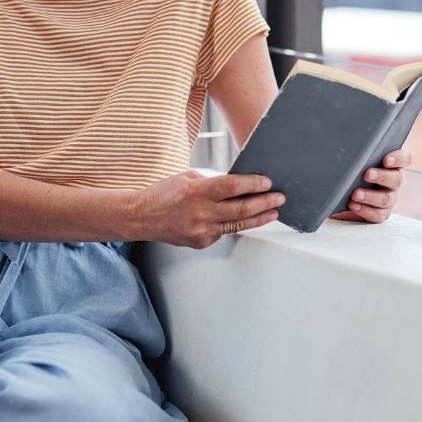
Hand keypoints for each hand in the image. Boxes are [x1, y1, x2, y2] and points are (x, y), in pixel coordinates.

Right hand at [128, 170, 285, 248]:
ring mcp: (202, 230)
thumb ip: (213, 183)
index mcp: (197, 191)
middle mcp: (201, 212)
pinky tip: (242, 219)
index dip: (253, 184)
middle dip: (265, 202)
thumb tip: (239, 186)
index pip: (233, 186)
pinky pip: (223, 232)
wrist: (141, 217)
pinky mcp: (201, 242)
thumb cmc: (164, 194)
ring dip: (259, 217)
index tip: (268, 182)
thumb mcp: (188, 178)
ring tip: (273, 212)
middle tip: (280, 198)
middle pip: (242, 208)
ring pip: (238, 224)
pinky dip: (233, 224)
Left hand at [330, 149, 410, 223]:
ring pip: (386, 198)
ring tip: (355, 194)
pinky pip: (378, 214)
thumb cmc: (345, 169)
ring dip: (371, 196)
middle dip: (381, 176)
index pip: (404, 158)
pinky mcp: (380, 213)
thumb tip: (340, 136)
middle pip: (396, 178)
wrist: (336, 194)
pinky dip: (366, 210)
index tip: (386, 159)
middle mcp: (392, 180)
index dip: (398, 158)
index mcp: (390, 163)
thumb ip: (354, 150)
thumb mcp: (350, 158)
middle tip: (366, 174)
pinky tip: (353, 205)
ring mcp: (388, 197)